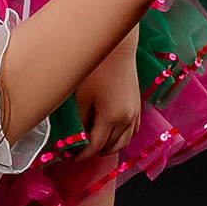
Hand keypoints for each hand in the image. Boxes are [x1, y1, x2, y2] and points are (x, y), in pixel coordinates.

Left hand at [79, 33, 143, 163]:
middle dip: (93, 153)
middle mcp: (126, 119)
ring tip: (93, 144)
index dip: (81, 155)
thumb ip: (78, 121)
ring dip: (108, 147)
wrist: (117, 49)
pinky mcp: (138, 107)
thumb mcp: (81, 96)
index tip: (69, 156)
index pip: (95, 147)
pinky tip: (109, 134)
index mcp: (111, 118)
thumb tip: (73, 139)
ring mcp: (135, 113)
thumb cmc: (96, 68)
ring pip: (123, 142)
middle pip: (110, 148)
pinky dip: (121, 138)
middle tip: (78, 150)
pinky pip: (132, 132)